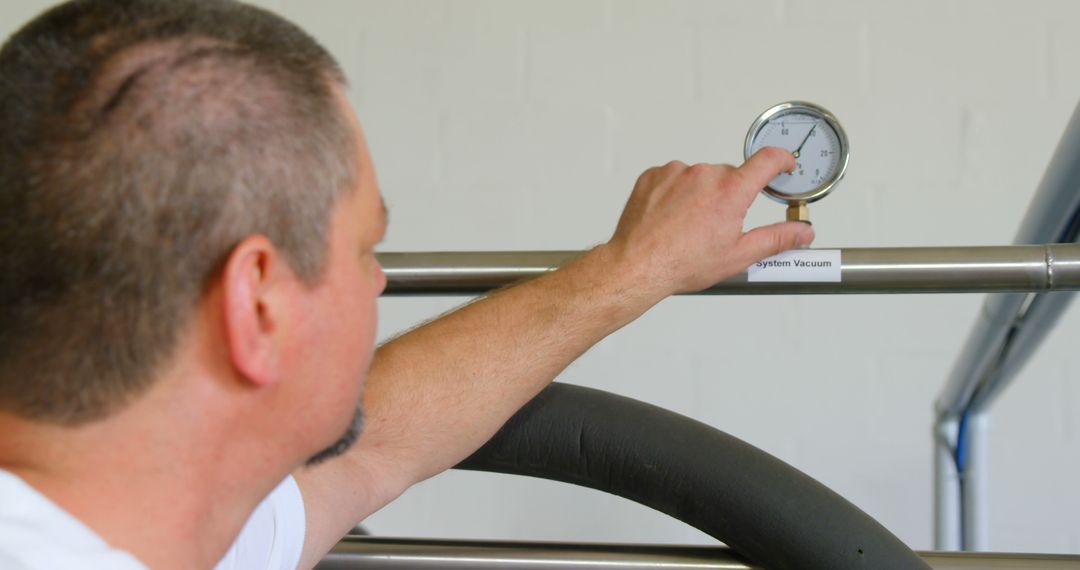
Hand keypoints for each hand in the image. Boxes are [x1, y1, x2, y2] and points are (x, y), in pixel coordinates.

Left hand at [605, 146, 814, 296]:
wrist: (638, 265)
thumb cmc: (682, 263)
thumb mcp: (738, 255)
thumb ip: (776, 239)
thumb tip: (802, 232)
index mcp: (730, 191)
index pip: (767, 160)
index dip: (782, 160)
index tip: (785, 164)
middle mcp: (703, 175)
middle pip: (730, 176)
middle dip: (730, 196)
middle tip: (718, 225)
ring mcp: (676, 173)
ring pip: (699, 178)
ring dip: (700, 195)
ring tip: (688, 225)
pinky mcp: (654, 176)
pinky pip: (674, 178)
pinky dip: (676, 193)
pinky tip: (671, 217)